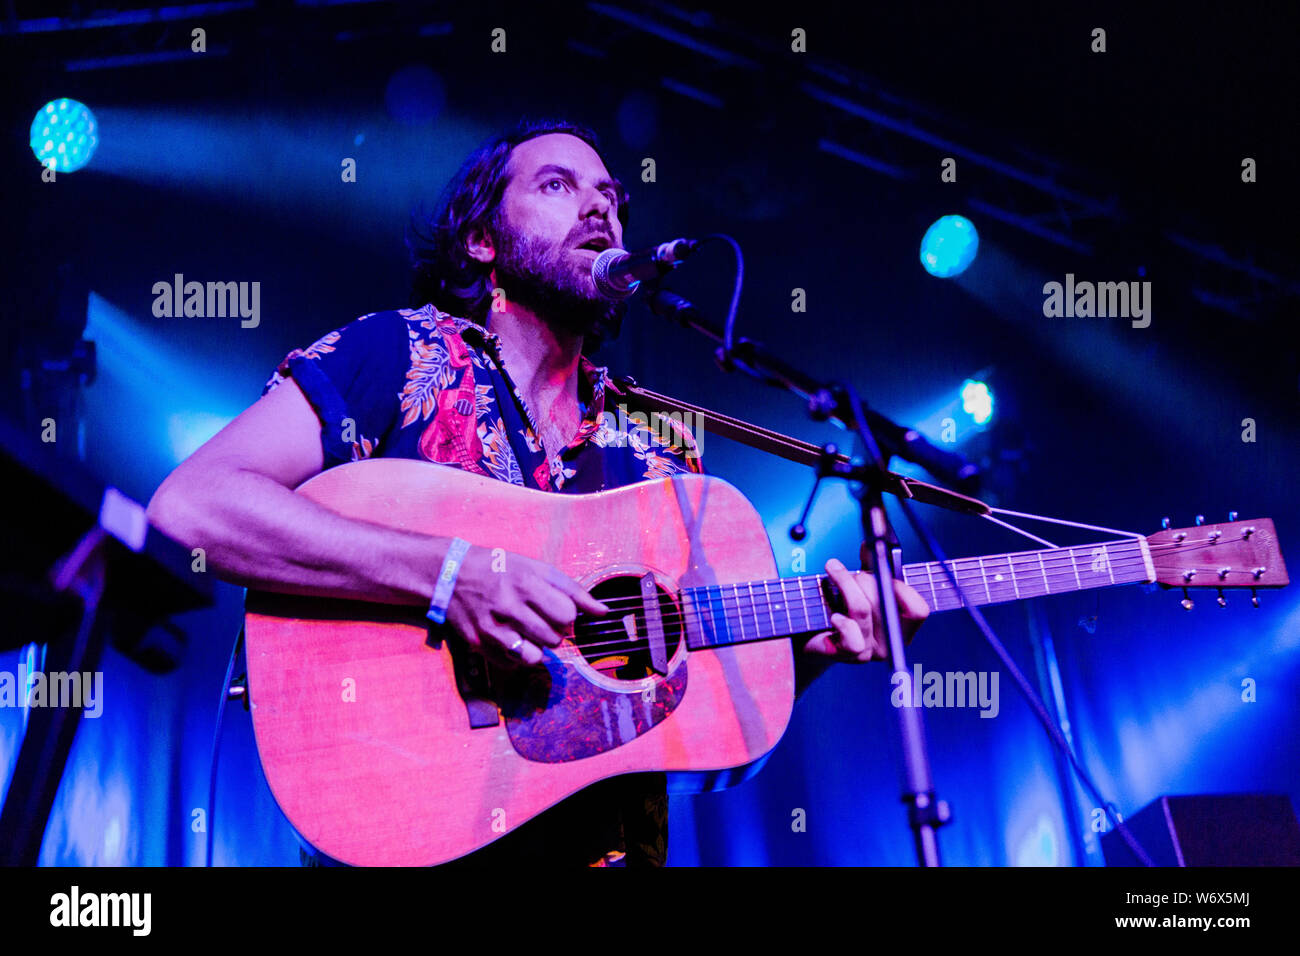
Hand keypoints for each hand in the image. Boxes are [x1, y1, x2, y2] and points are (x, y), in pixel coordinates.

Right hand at [439, 544, 607, 668]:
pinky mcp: (479, 644)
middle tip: (541, 619)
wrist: (451, 574)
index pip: (566, 614)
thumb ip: (572, 590)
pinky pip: (513, 663)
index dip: (567, 615)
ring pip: (536, 656)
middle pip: (554, 637)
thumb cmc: (500, 569)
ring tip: (528, 631)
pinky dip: (517, 655)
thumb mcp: (536, 568)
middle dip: (555, 632)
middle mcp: (508, 606)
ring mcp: (492, 628)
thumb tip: (603, 611)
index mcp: (526, 583)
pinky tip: (510, 637)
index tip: (558, 610)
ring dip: (539, 646)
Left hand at [800, 555, 929, 663]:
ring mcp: (870, 652)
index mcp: (901, 627)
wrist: (810, 637)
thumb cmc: (840, 608)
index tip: (881, 572)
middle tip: (851, 573)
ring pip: (862, 609)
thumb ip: (870, 565)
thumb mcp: (859, 586)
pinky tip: (834, 614)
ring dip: (846, 583)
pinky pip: (851, 635)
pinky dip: (841, 619)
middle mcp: (889, 642)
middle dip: (865, 579)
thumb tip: (870, 545)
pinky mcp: (847, 655)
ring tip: (833, 570)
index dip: (900, 587)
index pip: (918, 610)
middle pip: (886, 602)